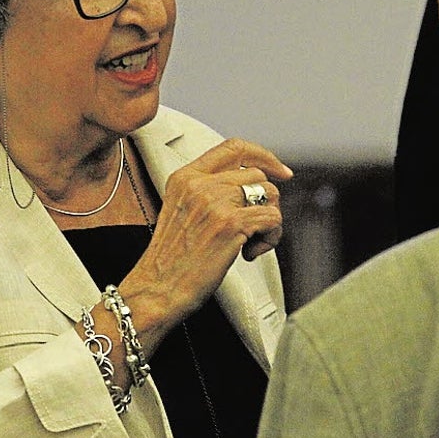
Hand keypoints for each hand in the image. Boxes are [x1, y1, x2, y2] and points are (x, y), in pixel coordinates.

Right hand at [119, 138, 291, 347]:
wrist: (157, 290)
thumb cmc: (172, 260)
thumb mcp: (181, 210)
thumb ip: (208, 191)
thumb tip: (252, 185)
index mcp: (186, 176)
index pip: (234, 147)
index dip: (264, 156)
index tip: (280, 171)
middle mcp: (200, 184)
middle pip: (258, 175)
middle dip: (265, 202)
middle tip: (253, 229)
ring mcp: (215, 202)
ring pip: (270, 194)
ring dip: (269, 222)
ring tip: (251, 243)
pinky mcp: (231, 224)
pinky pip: (273, 218)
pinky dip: (270, 238)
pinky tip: (250, 254)